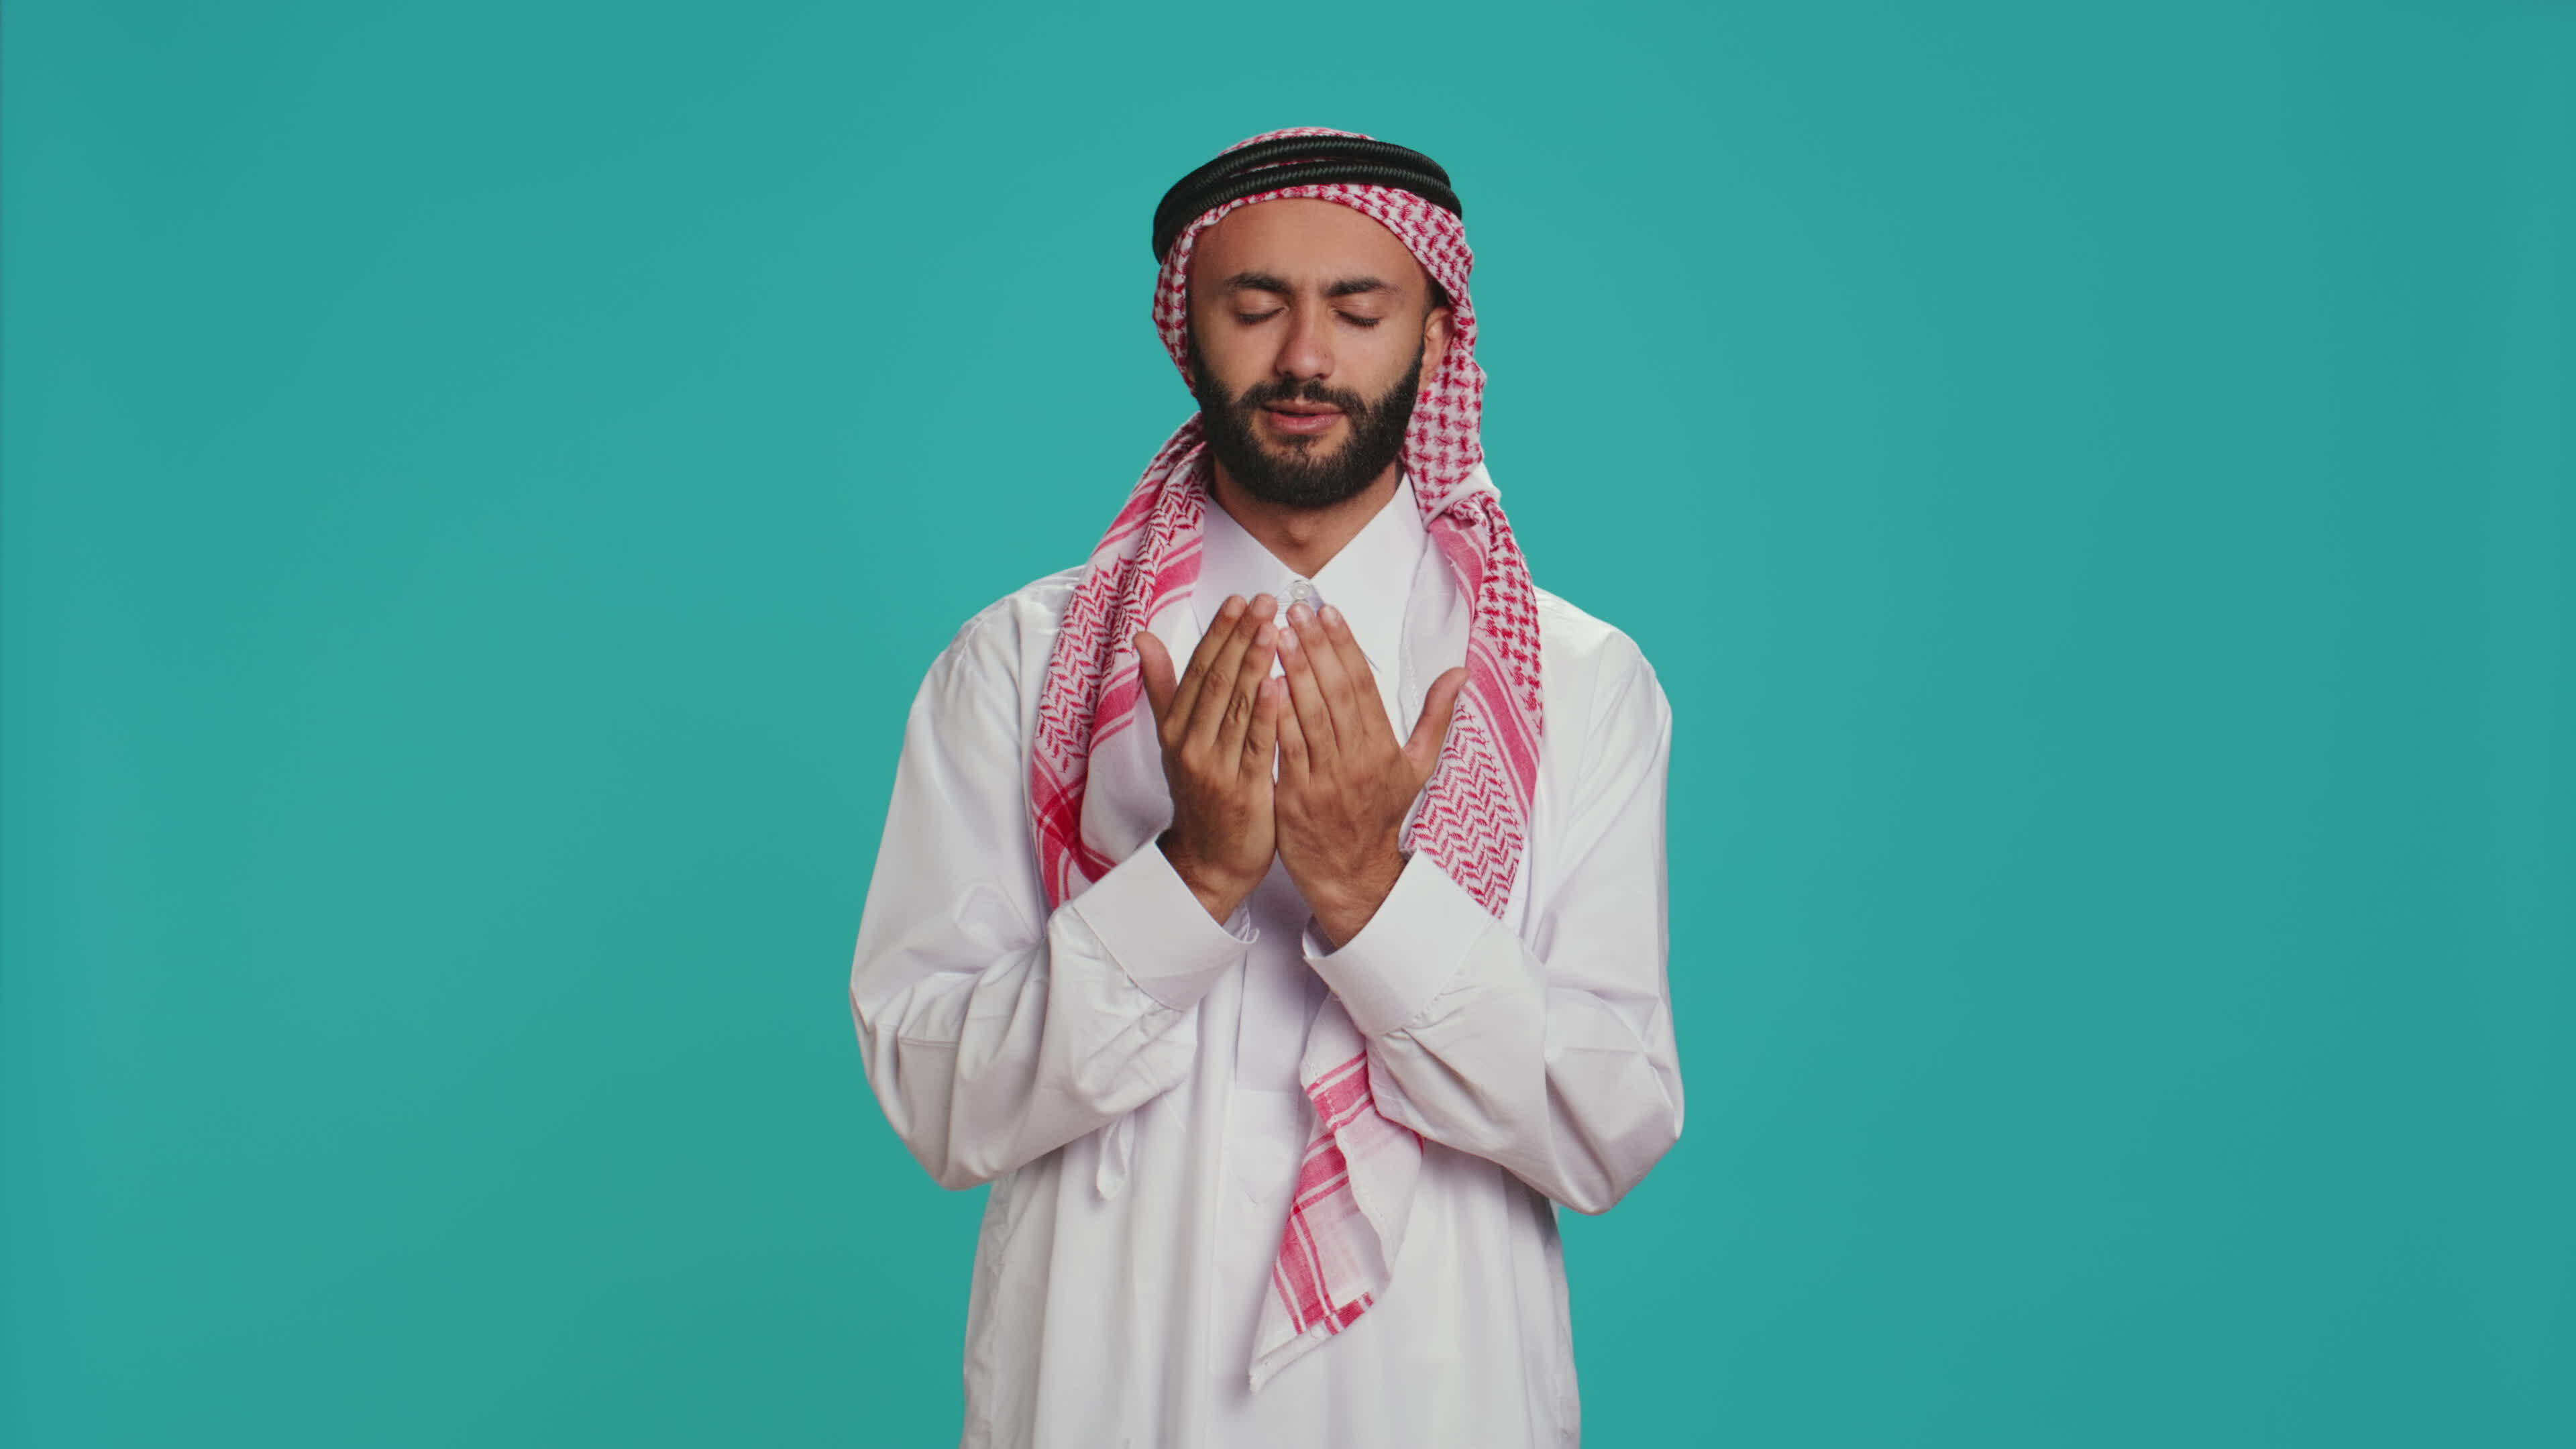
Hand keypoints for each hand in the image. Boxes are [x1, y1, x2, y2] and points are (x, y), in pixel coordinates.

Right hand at [1136, 594, 1285, 922]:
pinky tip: (1280, 683)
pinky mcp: (1242, 791)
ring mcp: (1215, 768)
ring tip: (1274, 627)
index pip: (1198, 669)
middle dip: (1241, 637)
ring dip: (1255, 664)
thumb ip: (1163, 687)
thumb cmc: (1201, 795)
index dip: (1219, 633)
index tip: (1239, 600)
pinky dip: (1266, 713)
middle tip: (1266, 601)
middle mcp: (1190, 744)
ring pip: (1236, 707)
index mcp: (1175, 728)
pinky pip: (1254, 746)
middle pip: (1217, 680)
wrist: (1208, 861)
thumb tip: (1142, 638)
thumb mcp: (1174, 740)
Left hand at [1273, 601, 1469, 946]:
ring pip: (1310, 715)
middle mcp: (1358, 761)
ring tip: (1277, 634)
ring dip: (1293, 672)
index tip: (1329, 612)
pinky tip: (1262, 685)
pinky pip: (1286, 749)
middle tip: (1296, 611)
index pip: (1364, 685)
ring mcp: (1327, 779)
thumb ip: (1436, 717)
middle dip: (1316, 647)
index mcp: (1385, 748)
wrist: (1355, 876)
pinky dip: (1276, 716)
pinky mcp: (1296, 797)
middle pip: (1336, 693)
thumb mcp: (1419, 769)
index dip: (1345, 645)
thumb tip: (1460, 674)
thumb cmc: (1381, 816)